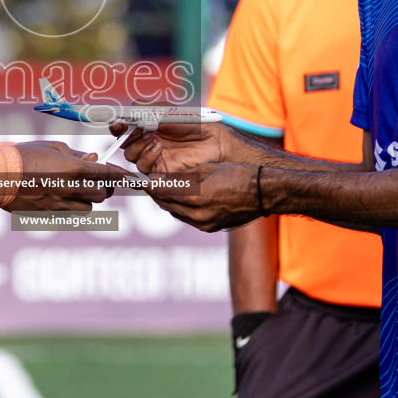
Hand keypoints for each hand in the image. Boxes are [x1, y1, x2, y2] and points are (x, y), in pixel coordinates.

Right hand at [10, 142, 128, 211]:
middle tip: (96, 179)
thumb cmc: (21, 155)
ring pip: (88, 208)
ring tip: (77, 188)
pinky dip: (72, 206)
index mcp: (72, 169)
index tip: (130, 177)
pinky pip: (70, 213)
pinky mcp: (48, 214)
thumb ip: (75, 155)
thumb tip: (92, 159)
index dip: (121, 176)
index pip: (107, 175)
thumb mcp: (51, 147)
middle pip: (102, 195)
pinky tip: (61, 195)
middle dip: (103, 187)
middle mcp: (69, 189)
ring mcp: (59, 204)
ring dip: (88, 198)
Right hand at [116, 121, 238, 174]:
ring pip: (131, 156)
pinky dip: (147, 157)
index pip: (125, 127)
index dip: (118, 125)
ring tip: (153, 139)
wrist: (214, 141)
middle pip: (124, 143)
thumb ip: (149, 110)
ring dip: (137, 146)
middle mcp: (148, 141)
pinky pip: (144, 167)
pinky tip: (158, 148)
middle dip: (127, 136)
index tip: (117, 123)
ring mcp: (153, 156)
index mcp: (148, 126)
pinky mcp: (160, 170)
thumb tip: (130, 109)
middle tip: (137, 130)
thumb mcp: (170, 112)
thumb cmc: (195, 124)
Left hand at [146, 162, 262, 231]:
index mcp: (194, 196)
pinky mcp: (209, 228)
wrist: (262, 193)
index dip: (144, 183)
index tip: (135, 178)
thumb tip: (160, 178)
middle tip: (147, 181)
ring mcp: (203, 223)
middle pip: (163, 203)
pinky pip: (186, 218)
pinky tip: (182, 198)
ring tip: (164, 188)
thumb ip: (181, 176)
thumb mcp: (207, 169)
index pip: (158, 191)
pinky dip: (180, 208)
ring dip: (166, 200)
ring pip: (173, 212)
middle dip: (154, 192)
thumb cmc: (237, 174)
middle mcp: (196, 214)